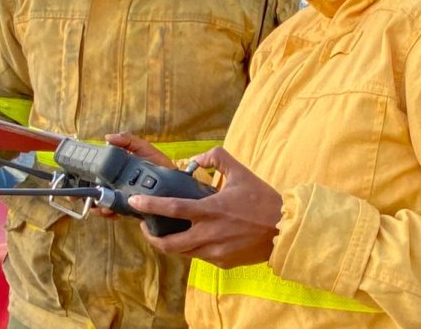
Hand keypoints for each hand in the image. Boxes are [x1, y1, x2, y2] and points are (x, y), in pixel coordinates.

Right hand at [80, 132, 176, 219]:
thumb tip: (108, 137)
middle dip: (83, 194)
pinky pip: (114, 212)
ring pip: (101, 202)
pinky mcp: (130, 209)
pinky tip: (111, 213)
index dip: (81, 174)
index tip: (74, 177)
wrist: (180, 187)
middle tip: (80, 197)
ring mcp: (122, 196)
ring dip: (97, 206)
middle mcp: (117, 182)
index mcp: (118, 168)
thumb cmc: (162, 166)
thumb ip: (129, 141)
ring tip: (101, 207)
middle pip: (93, 188)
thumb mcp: (145, 149)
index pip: (95, 171)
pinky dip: (109, 213)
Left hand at [127, 147, 281, 268]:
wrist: (286, 231)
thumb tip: (194, 159)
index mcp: (211, 210)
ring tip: (167, 231)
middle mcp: (210, 234)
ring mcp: (216, 252)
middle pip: (169, 243)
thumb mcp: (241, 172)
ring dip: (170, 243)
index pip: (172, 208)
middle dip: (151, 237)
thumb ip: (216, 158)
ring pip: (182, 252)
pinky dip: (192, 248)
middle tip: (145, 226)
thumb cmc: (263, 200)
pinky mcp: (223, 262)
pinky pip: (199, 256)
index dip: (150, 205)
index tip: (134, 202)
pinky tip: (194, 237)